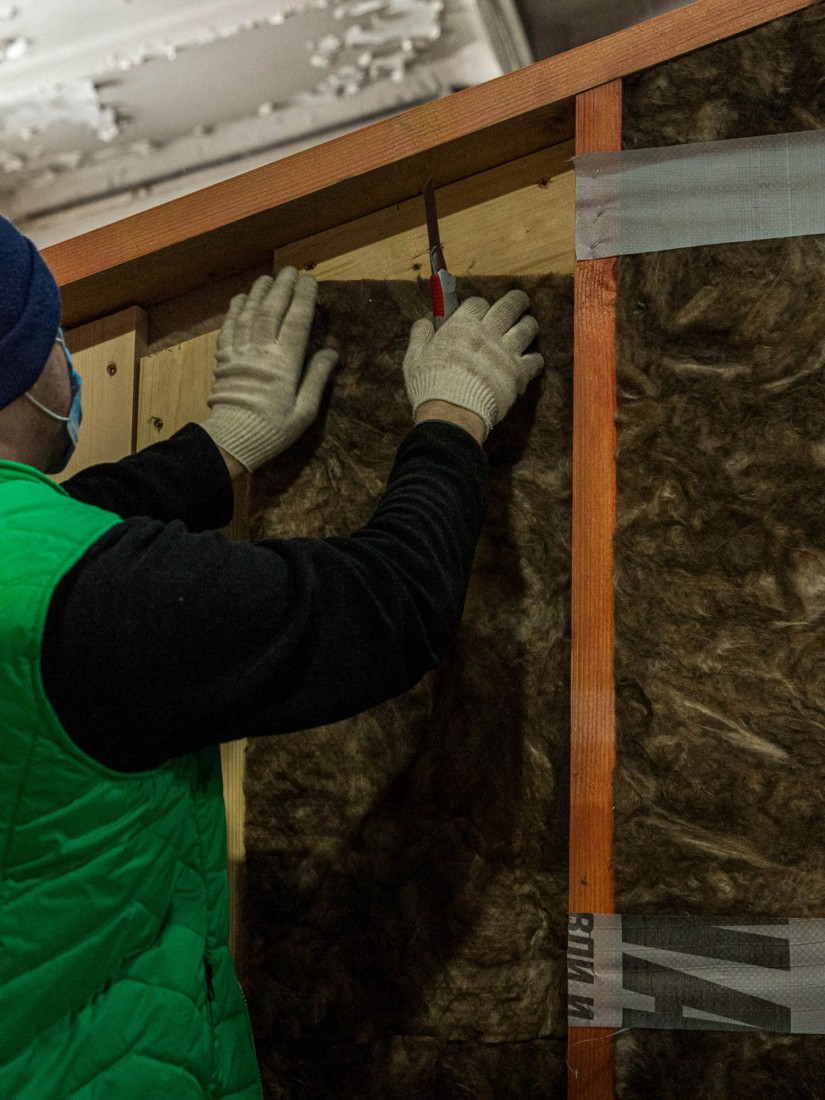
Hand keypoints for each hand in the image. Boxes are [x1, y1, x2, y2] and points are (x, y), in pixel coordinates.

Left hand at [201, 269, 337, 471]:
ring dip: (259, 294)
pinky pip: (229, 329)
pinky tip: (240, 299)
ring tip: (267, 278)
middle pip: (272, 311)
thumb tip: (331, 352)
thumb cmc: (273, 429)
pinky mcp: (223, 360)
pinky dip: (235, 310)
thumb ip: (316, 379)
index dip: (304, 298)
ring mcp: (240, 354)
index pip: (297, 322)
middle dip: (282, 288)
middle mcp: (262, 352)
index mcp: (285, 364)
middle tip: (290, 271)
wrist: (233, 440)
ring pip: (249, 315)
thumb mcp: (304, 412)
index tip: (309, 280)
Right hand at [402, 290, 543, 433]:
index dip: (479, 305)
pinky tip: (532, 361)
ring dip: (528, 325)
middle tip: (520, 301)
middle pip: (509, 306)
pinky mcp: (518, 374)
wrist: (451, 414)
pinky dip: (535, 360)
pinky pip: (535, 361)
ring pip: (527, 328)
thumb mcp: (414, 357)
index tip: (479, 311)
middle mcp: (488, 333)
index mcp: (462, 325)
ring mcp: (506, 353)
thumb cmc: (430, 386)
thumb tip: (427, 317)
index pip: (478, 302)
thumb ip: (421, 333)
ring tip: (528, 325)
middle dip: (516, 301)